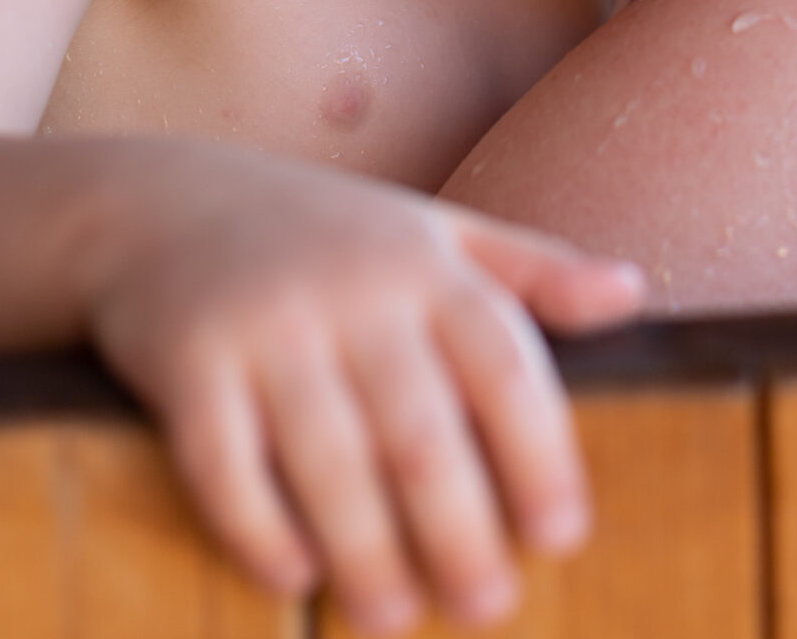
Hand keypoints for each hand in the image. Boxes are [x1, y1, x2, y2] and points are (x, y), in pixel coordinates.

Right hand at [88, 151, 645, 630]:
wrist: (161, 200)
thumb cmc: (326, 233)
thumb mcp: (434, 230)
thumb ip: (531, 269)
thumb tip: (635, 293)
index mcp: (425, 265)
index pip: (504, 363)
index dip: (540, 452)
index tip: (562, 534)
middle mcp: (352, 290)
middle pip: (421, 429)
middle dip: (459, 529)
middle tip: (486, 607)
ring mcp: (267, 324)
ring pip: (329, 459)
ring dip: (366, 552)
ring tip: (391, 617)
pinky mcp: (188, 360)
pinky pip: (226, 463)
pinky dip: (262, 528)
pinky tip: (295, 576)